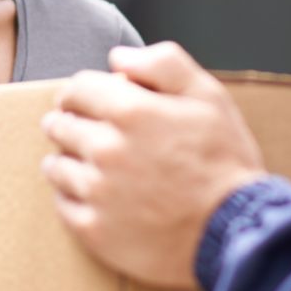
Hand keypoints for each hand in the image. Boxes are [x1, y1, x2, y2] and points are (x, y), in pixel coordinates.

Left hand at [42, 42, 268, 288]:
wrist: (234, 232)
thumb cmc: (225, 162)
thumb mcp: (209, 96)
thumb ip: (164, 65)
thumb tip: (119, 57)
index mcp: (131, 111)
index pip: (77, 88)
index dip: (80, 90)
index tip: (84, 99)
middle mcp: (106, 150)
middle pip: (60, 125)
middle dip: (68, 121)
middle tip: (79, 128)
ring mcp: (97, 193)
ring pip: (56, 166)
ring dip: (66, 159)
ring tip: (84, 163)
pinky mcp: (94, 231)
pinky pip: (63, 205)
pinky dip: (71, 197)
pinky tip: (92, 195)